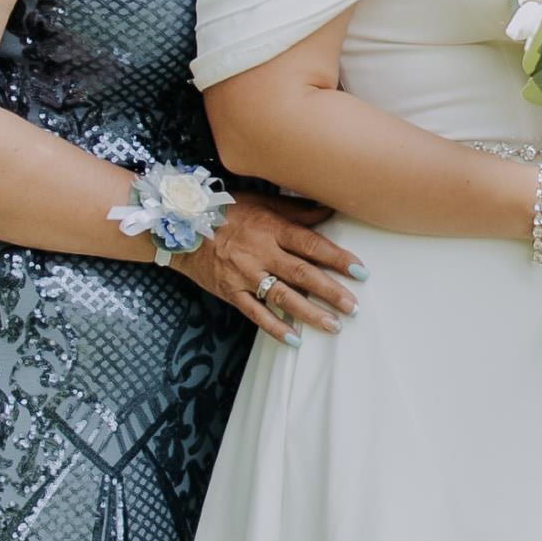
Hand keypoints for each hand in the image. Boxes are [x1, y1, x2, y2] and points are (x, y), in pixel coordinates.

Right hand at [171, 197, 361, 340]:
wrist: (180, 228)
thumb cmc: (226, 210)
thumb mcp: (261, 200)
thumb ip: (297, 209)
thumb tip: (330, 208)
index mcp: (271, 227)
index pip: (312, 245)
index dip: (338, 258)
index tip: (361, 271)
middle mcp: (260, 252)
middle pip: (302, 274)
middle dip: (331, 292)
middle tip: (353, 307)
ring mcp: (245, 274)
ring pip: (283, 297)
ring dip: (310, 314)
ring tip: (334, 326)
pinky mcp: (231, 292)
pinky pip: (255, 313)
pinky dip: (275, 328)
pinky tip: (294, 339)